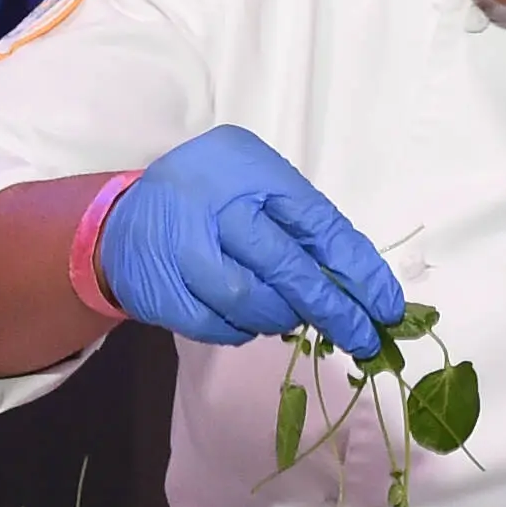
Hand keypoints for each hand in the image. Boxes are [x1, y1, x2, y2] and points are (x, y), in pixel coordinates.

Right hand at [88, 125, 402, 355]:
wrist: (119, 225)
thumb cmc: (205, 202)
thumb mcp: (252, 187)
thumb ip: (298, 223)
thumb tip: (355, 281)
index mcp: (246, 168)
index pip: (317, 223)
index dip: (357, 269)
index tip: (386, 305)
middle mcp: (214, 204)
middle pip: (288, 268)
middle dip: (335, 309)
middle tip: (365, 337)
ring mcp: (184, 249)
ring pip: (255, 302)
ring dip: (284, 319)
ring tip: (293, 318)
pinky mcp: (165, 293)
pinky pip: (223, 326)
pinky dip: (245, 329)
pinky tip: (249, 318)